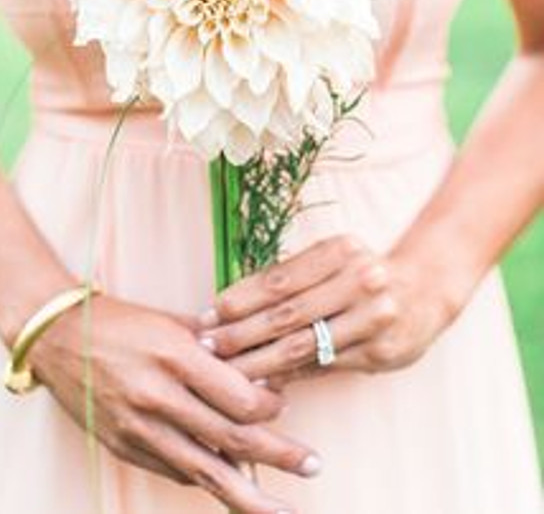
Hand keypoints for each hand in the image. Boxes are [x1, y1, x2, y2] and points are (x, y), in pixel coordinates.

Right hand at [31, 295, 321, 512]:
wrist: (58, 338)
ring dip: (249, 494)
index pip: (239, 397)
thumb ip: (215, 345)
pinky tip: (232, 483)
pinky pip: (176, 471)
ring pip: (205, 471)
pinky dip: (206, 476)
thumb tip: (259, 370)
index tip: (283, 403)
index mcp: (175, 356)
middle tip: (313, 465)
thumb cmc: (119, 321)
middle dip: (279, 455)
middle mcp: (159, 397)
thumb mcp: (171, 321)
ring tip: (282, 511)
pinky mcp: (126, 448)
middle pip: (232, 438)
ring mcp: (140, 428)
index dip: (270, 406)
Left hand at [197, 235, 459, 384]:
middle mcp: (360, 280)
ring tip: (228, 371)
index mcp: (340, 250)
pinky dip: (292, 376)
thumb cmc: (361, 272)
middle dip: (242, 333)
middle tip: (208, 346)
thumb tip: (229, 308)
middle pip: (287, 314)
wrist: (426, 288)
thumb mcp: (331, 260)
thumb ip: (290, 281)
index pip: (279, 279)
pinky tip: (267, 383)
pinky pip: (325, 366)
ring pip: (303, 346)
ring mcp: (372, 317)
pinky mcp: (379, 351)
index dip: (241, 299)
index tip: (209, 314)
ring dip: (260, 362)